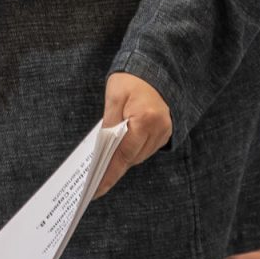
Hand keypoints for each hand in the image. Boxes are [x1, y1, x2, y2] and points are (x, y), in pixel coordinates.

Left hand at [94, 72, 171, 198]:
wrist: (153, 68)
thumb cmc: (130, 80)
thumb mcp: (113, 98)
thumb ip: (109, 124)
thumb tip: (102, 149)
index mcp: (145, 119)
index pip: (123, 155)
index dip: (109, 174)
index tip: (96, 189)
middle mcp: (159, 129)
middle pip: (132, 158)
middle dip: (113, 168)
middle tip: (93, 180)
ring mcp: (165, 132)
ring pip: (139, 156)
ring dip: (122, 160)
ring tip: (103, 168)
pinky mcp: (166, 132)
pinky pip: (145, 149)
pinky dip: (132, 152)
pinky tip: (119, 152)